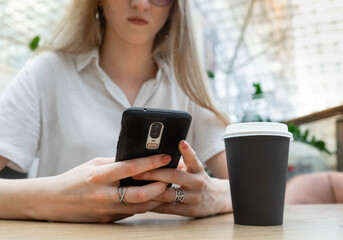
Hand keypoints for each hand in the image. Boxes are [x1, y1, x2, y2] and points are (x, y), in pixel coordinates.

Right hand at [32, 154, 171, 222]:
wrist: (54, 201)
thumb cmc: (75, 178)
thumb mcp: (93, 164)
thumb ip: (115, 163)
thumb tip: (137, 158)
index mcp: (100, 176)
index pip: (131, 168)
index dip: (151, 162)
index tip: (166, 156)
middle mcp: (104, 195)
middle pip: (140, 194)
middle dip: (160, 186)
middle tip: (172, 178)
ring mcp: (106, 210)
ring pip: (139, 207)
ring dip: (156, 198)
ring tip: (168, 188)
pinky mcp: (108, 220)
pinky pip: (131, 213)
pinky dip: (144, 205)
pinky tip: (153, 198)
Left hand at [133, 141, 231, 216]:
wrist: (217, 198)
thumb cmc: (197, 179)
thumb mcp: (194, 168)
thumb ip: (179, 162)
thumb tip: (155, 156)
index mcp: (197, 169)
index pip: (192, 158)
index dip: (187, 151)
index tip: (181, 143)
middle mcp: (197, 182)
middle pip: (175, 176)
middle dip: (154, 173)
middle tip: (138, 172)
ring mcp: (194, 198)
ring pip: (170, 195)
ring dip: (151, 191)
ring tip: (136, 188)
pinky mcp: (190, 211)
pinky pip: (169, 208)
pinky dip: (155, 205)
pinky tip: (144, 202)